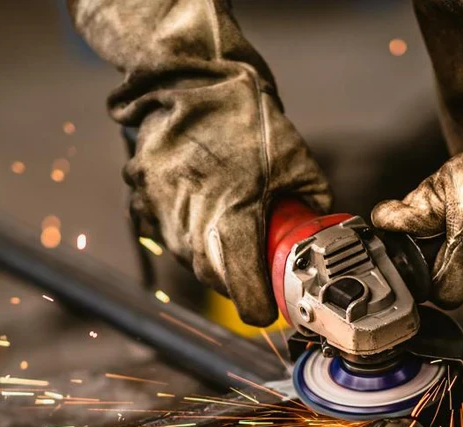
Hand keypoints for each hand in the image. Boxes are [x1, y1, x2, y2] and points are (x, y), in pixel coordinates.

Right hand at [70, 0, 331, 325]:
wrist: (191, 81)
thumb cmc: (244, 119)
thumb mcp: (298, 161)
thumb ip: (311, 203)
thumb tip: (318, 227)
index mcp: (233, 220)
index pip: (243, 292)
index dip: (260, 306)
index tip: (270, 308)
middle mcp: (192, 227)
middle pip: (217, 280)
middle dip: (239, 282)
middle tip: (258, 269)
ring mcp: (164, 215)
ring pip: (191, 259)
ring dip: (213, 257)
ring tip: (232, 230)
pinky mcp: (145, 201)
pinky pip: (170, 234)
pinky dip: (190, 233)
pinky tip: (205, 209)